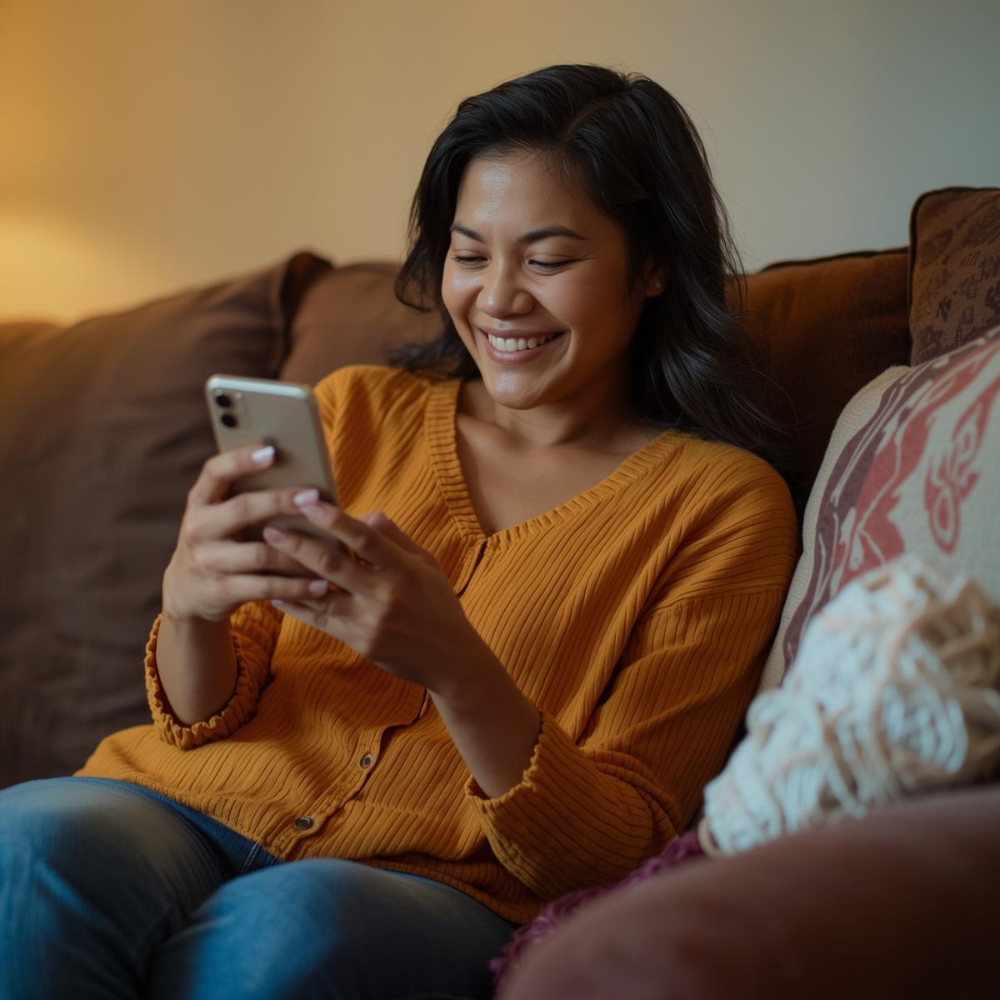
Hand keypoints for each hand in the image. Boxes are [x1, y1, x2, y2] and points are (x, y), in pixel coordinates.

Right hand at [162, 444, 333, 623]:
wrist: (189, 593)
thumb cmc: (221, 542)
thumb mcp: (222, 517)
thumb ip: (249, 497)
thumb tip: (304, 480)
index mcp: (201, 501)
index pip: (215, 472)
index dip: (241, 459)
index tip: (271, 450)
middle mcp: (199, 528)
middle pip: (243, 509)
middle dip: (280, 501)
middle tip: (314, 497)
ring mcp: (208, 561)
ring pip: (261, 553)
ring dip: (300, 551)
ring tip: (331, 548)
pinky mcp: (221, 591)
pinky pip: (266, 586)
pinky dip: (297, 586)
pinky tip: (321, 584)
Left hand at [262, 500, 493, 694]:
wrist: (449, 659)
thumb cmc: (438, 604)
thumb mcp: (426, 564)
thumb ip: (394, 538)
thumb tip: (362, 515)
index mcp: (404, 569)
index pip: (365, 539)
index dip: (335, 519)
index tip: (308, 501)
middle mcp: (386, 594)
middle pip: (333, 565)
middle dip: (298, 545)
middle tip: (270, 528)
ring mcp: (370, 621)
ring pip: (320, 594)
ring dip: (289, 575)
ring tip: (263, 557)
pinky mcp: (360, 642)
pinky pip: (320, 620)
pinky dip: (295, 606)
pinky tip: (275, 592)